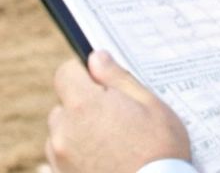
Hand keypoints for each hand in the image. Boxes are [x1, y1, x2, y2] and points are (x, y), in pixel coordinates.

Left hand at [46, 50, 190, 172]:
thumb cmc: (160, 152)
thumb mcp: (150, 106)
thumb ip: (117, 78)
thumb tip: (96, 58)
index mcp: (83, 105)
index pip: (66, 73)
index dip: (84, 74)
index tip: (101, 85)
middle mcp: (63, 131)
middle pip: (64, 106)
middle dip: (84, 107)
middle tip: (115, 122)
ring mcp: (59, 159)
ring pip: (62, 135)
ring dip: (78, 135)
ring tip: (112, 148)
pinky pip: (62, 160)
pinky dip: (77, 159)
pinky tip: (104, 164)